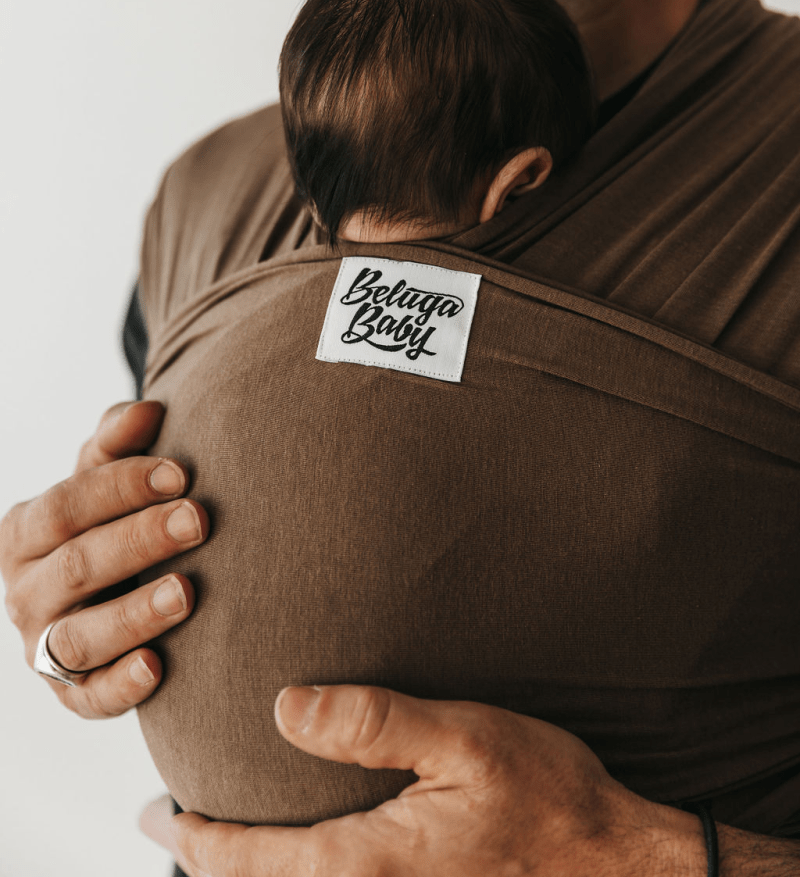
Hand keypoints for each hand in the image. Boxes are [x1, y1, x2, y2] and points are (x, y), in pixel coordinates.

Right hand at [0, 400, 208, 717]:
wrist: (115, 586)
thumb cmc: (113, 518)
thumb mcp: (107, 475)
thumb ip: (119, 440)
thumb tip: (148, 411)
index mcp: (24, 533)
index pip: (66, 506)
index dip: (121, 487)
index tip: (180, 472)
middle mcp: (25, 593)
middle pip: (77, 566)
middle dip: (140, 541)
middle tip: (199, 520)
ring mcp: (44, 649)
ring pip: (79, 636)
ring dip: (134, 614)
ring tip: (187, 592)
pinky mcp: (73, 695)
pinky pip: (91, 698)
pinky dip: (121, 686)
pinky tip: (159, 667)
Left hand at [163, 685, 706, 876]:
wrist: (613, 868)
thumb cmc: (545, 797)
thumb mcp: (465, 739)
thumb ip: (374, 722)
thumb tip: (284, 707)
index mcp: (366, 862)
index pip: (247, 861)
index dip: (191, 837)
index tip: (153, 809)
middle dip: (209, 862)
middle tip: (171, 823)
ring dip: (253, 874)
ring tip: (223, 841)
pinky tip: (307, 854)